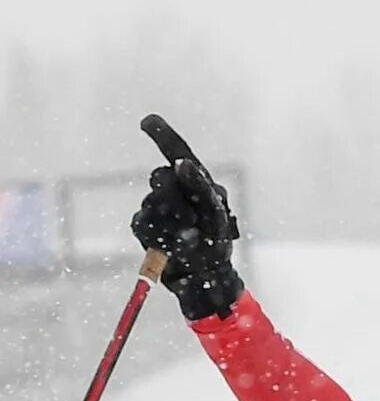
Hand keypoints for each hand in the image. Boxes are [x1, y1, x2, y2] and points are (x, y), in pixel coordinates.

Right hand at [129, 116, 244, 319]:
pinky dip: (157, 235)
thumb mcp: (216, 216)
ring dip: (170, 220)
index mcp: (198, 184)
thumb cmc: (216, 244)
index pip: (178, 153)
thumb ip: (200, 188)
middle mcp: (176, 191)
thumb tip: (181, 163)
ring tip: (189, 237)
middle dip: (173, 195)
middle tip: (191, 219)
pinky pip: (142, 223)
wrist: (203, 278)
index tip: (147, 121)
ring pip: (152, 202)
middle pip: (161, 177)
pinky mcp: (145, 226)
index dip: (163, 135)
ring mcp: (157, 208)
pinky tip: (172, 245)